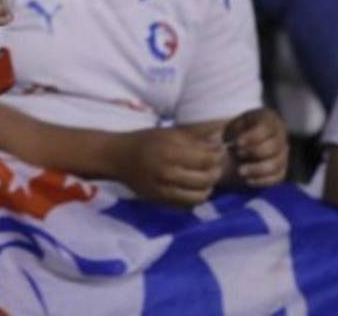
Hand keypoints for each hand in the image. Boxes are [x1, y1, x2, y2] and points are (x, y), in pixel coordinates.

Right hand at [110, 125, 225, 206]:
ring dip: (208, 187)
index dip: (218, 156)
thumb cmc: (145, 141)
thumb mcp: (169, 132)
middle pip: (207, 178)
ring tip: (205, 178)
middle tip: (214, 165)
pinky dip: (195, 198)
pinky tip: (193, 188)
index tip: (218, 151)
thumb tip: (220, 137)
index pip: (207, 159)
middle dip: (216, 171)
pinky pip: (188, 205)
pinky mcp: (161, 201)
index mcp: (170, 152)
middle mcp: (168, 173)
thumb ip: (195, 135)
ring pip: (200, 196)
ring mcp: (164, 190)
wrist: (117, 157)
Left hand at [222, 108, 287, 187]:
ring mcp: (282, 153)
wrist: (240, 143)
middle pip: (274, 147)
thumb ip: (221, 129)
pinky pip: (277, 177)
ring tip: (240, 171)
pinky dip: (263, 180)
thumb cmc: (234, 130)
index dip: (252, 137)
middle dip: (254, 153)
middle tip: (237, 155)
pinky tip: (248, 180)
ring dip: (258, 169)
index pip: (266, 129)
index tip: (237, 143)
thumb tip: (211, 140)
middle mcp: (280, 136)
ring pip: (277, 164)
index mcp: (269, 120)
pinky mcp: (281, 168)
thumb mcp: (229, 124)